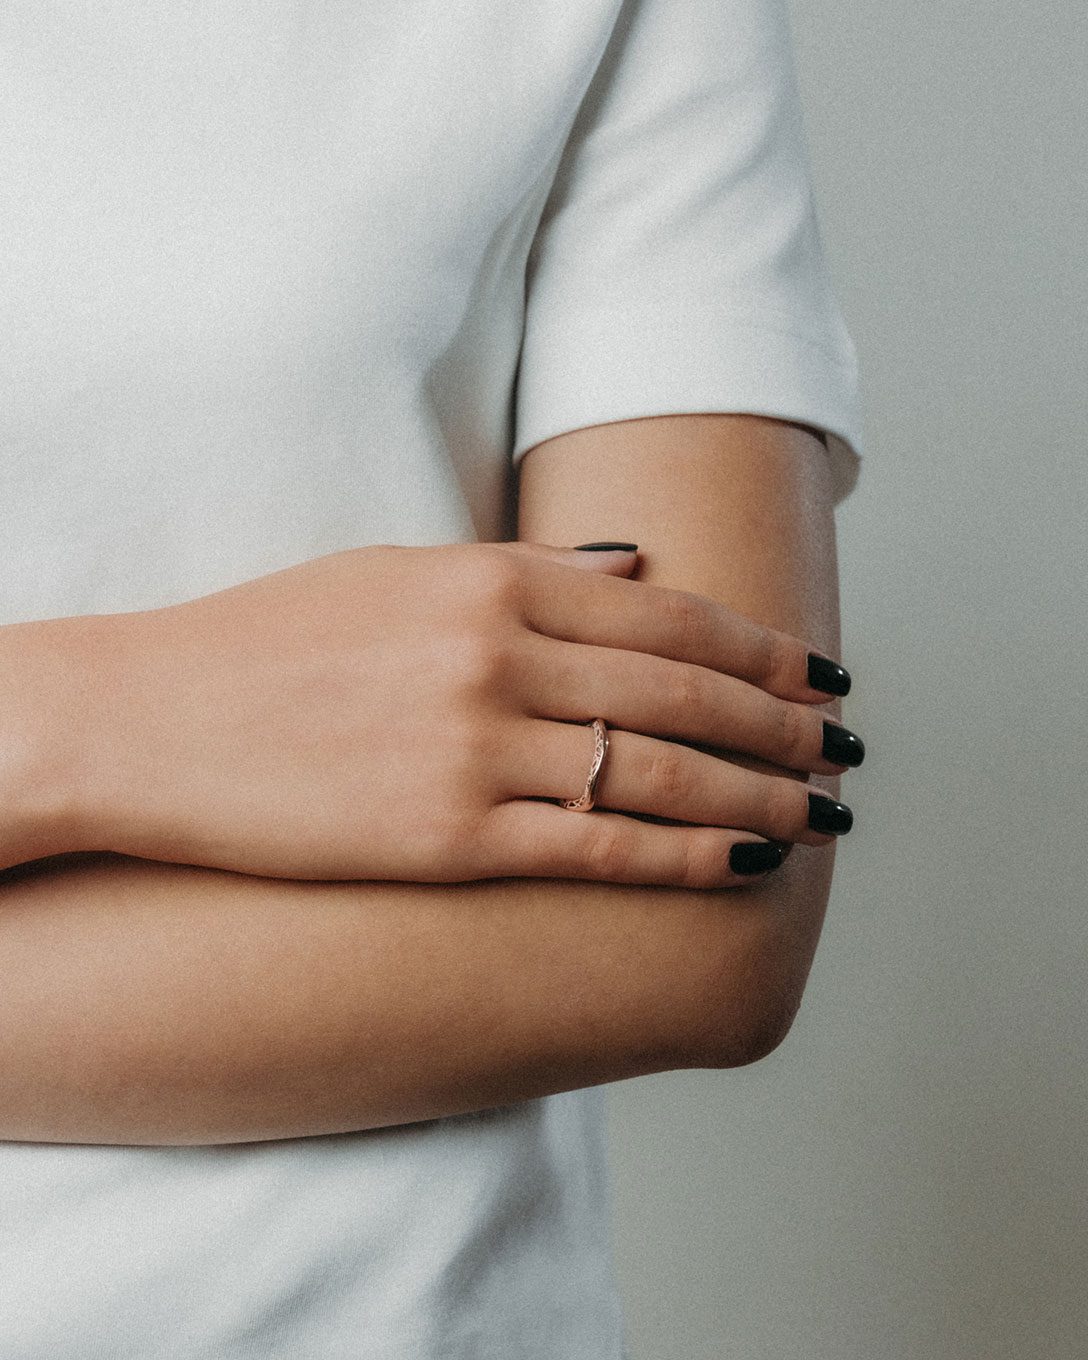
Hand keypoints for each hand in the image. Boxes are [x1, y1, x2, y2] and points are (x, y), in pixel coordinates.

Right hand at [39, 541, 861, 885]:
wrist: (148, 722)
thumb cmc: (269, 641)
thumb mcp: (398, 573)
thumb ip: (526, 570)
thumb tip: (635, 569)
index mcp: (489, 581)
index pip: (666, 615)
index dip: (760, 646)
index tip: (818, 670)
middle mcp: (496, 657)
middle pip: (683, 692)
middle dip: (783, 722)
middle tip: (848, 744)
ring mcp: (475, 750)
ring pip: (658, 773)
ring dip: (759, 792)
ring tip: (822, 808)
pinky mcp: (447, 837)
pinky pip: (596, 849)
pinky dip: (684, 856)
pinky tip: (745, 862)